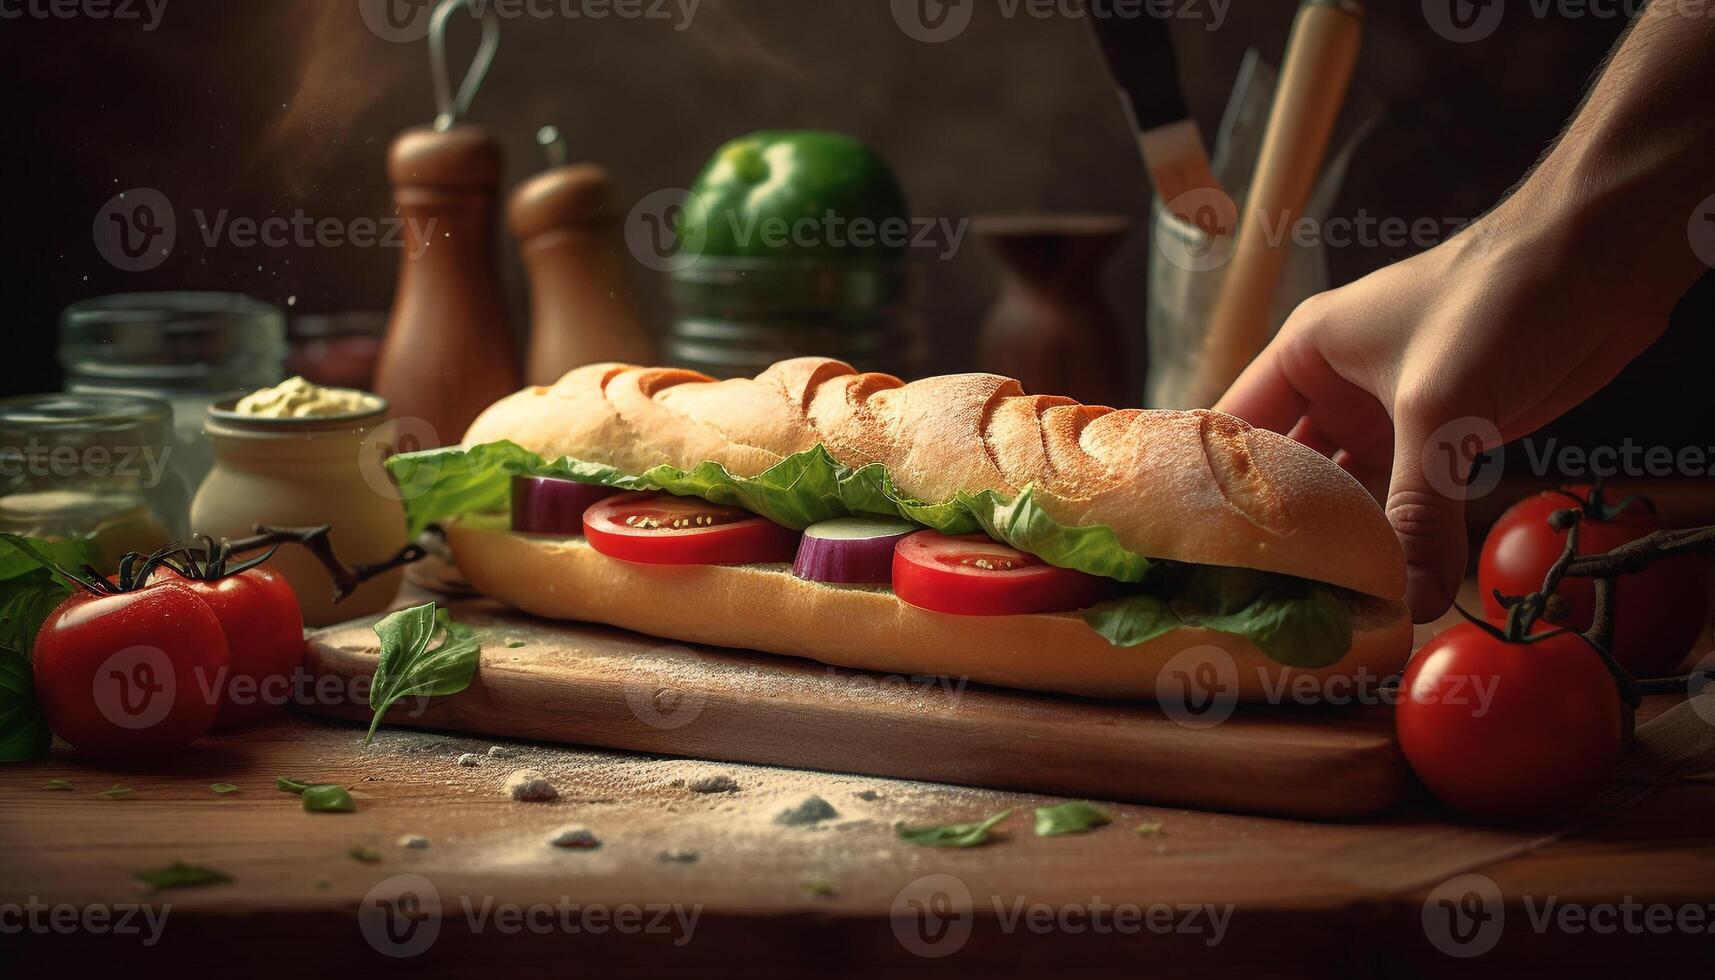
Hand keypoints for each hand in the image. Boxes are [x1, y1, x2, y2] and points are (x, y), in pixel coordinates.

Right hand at [1215, 206, 1672, 621]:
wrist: (1604, 258)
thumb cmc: (1497, 298)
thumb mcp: (1440, 407)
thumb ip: (1417, 508)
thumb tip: (1404, 602)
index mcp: (1305, 355)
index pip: (1234, 431)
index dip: (1212, 490)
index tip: (1200, 558)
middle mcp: (1336, 387)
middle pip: (1290, 474)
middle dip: (1281, 532)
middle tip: (1260, 602)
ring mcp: (1390, 415)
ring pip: (1350, 494)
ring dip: (1344, 543)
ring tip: (1320, 607)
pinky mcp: (1443, 437)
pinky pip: (1407, 500)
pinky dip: (1401, 541)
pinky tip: (1390, 587)